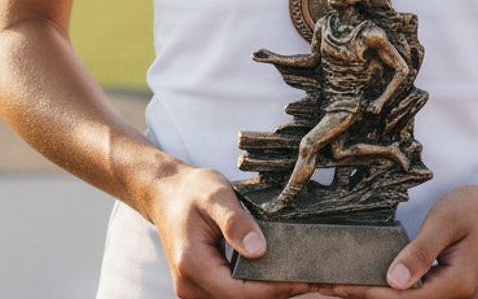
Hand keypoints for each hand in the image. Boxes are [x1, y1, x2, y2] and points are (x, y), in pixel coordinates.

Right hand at [143, 163, 309, 298]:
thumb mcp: (215, 193)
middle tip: (312, 279)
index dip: (275, 288)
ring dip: (267, 291)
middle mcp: (190, 287)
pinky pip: (233, 293)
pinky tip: (278, 275)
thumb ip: (235, 221)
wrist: (165, 194)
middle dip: (276, 291)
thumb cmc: (190, 190)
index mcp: (192, 264)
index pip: (241, 290)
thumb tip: (259, 249)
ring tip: (300, 277)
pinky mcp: (202, 288)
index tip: (305, 279)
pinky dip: (256, 287)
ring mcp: (194, 291)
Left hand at [320, 183, 477, 298]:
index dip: (367, 294)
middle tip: (329, 287)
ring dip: (379, 297)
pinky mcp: (453, 291)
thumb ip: (420, 251)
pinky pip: (420, 298)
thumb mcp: (446, 221)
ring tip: (344, 286)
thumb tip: (392, 280)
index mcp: (456, 287)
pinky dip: (394, 293)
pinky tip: (374, 283)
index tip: (337, 285)